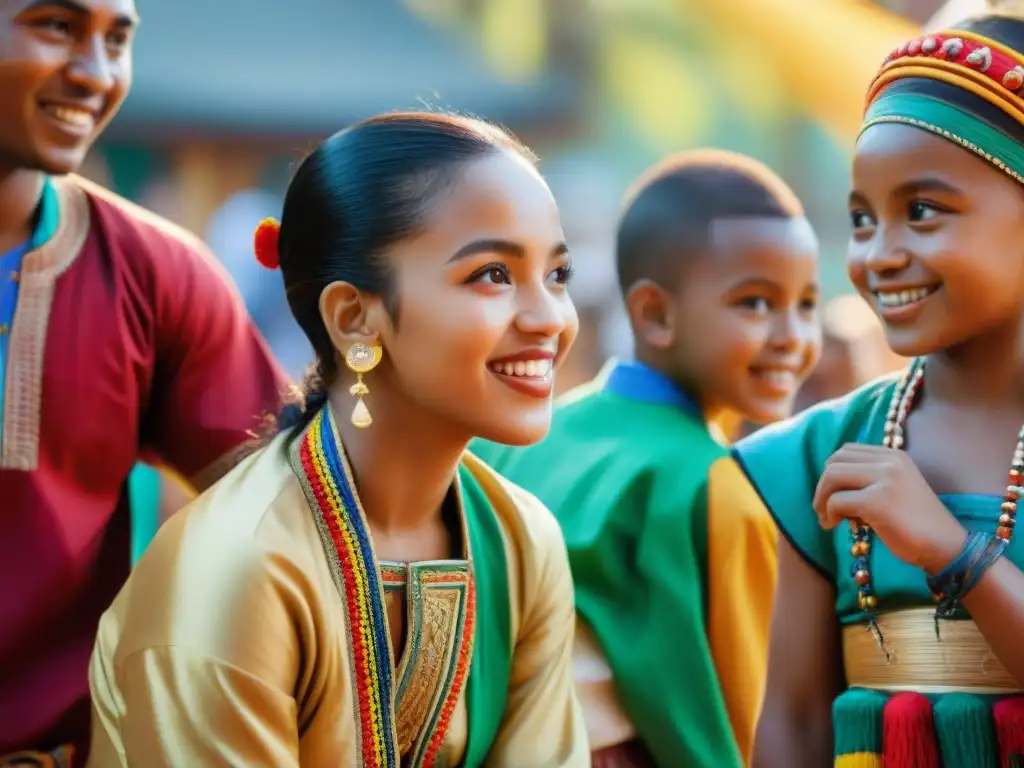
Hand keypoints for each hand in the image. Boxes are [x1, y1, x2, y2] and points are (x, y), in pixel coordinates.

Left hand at [812, 443, 966, 573]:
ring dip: (821, 499)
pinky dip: (829, 514)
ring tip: (827, 519)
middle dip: (822, 485)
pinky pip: (837, 501)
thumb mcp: (894, 490)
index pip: (846, 451)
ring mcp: (885, 479)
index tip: (832, 494)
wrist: (947, 546)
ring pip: (832, 476)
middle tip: (823, 509)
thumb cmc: (917, 524)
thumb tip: (828, 484)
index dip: (831, 472)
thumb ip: (869, 479)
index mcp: (893, 456)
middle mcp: (890, 461)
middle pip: (835, 461)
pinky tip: (834, 525)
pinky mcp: (878, 502)